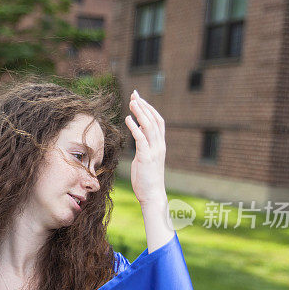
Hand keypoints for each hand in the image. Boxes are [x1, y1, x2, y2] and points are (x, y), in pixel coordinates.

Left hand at [124, 90, 167, 206]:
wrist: (152, 195)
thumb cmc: (146, 179)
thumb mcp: (145, 158)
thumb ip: (144, 145)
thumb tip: (138, 134)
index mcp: (160, 145)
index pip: (158, 121)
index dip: (149, 108)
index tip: (139, 99)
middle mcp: (159, 145)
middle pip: (154, 119)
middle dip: (144, 105)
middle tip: (134, 94)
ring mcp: (154, 151)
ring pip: (149, 126)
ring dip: (140, 112)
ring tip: (131, 102)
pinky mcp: (146, 157)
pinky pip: (141, 138)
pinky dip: (135, 127)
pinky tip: (128, 119)